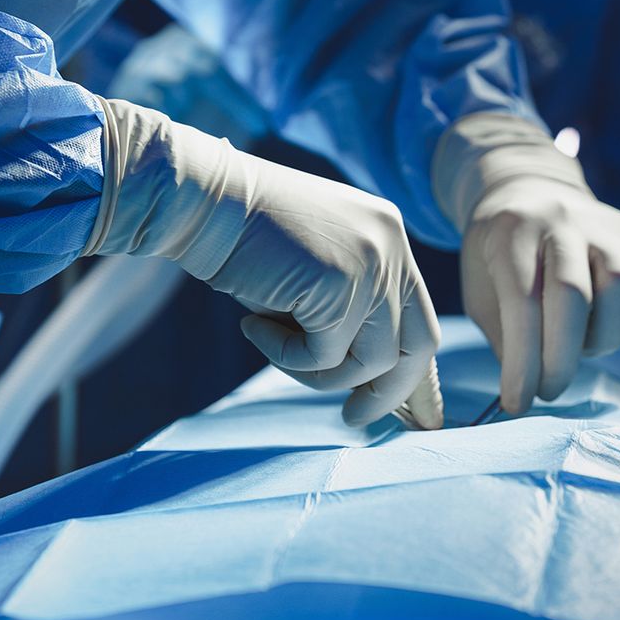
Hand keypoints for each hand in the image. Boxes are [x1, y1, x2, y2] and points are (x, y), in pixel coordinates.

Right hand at [88, 98, 442, 427]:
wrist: (199, 200)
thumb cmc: (243, 243)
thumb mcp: (315, 274)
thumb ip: (351, 312)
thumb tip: (373, 378)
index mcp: (390, 238)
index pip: (421, 318)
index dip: (413, 373)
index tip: (403, 411)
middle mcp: (393, 247)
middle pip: (418, 344)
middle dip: (389, 393)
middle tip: (354, 419)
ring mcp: (373, 263)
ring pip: (370, 360)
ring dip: (317, 372)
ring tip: (271, 341)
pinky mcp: (341, 283)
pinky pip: (323, 357)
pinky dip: (283, 356)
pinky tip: (252, 325)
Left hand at [462, 176, 619, 412]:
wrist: (529, 195)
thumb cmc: (499, 258)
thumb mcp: (481, 293)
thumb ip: (507, 338)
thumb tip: (532, 387)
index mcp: (513, 231)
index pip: (522, 302)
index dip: (523, 361)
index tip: (518, 403)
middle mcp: (562, 220)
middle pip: (574, 295)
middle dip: (562, 359)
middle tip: (550, 390)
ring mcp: (605, 225)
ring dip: (602, 338)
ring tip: (579, 348)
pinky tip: (607, 323)